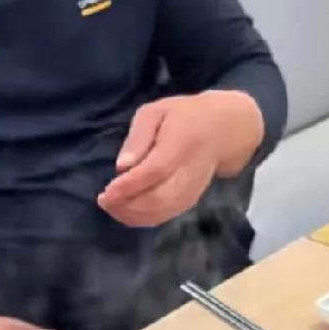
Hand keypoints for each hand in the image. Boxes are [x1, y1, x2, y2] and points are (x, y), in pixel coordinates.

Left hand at [97, 91, 263, 228]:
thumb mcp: (156, 111)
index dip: (128, 186)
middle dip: (127, 206)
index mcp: (182, 143)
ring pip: (162, 212)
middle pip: (158, 198)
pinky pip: (165, 215)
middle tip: (104, 201)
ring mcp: (192, 189)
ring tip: (112, 207)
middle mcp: (190, 171)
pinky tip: (127, 212)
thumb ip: (138, 136)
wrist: (224, 130)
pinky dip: (143, 219)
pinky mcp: (191, 201)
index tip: (106, 193)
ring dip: (133, 215)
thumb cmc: (184, 116)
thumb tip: (121, 167)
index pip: (154, 171)